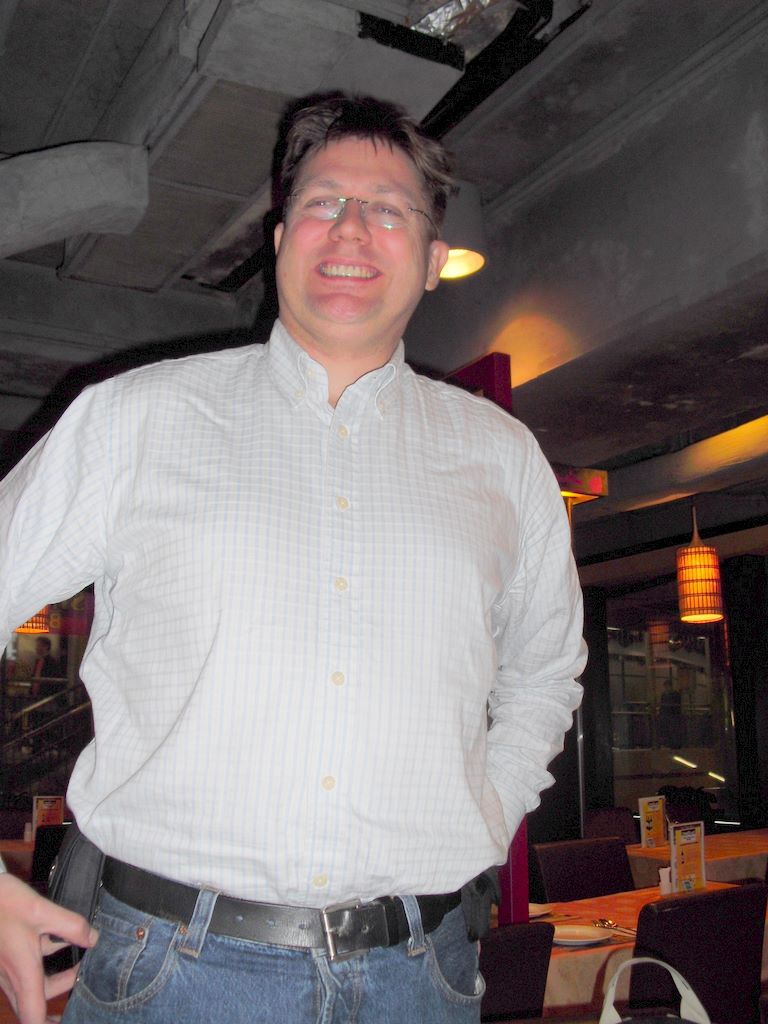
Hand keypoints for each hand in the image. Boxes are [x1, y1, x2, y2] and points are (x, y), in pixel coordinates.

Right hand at [0, 874, 97, 1023]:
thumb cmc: (2, 903)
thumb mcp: (42, 911)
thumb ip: (71, 926)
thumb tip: (94, 939)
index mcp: (22, 973)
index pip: (33, 1016)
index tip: (66, 1023)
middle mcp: (12, 976)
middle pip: (35, 1004)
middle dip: (55, 1007)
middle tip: (80, 998)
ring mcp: (5, 967)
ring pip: (31, 986)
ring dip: (55, 983)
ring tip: (80, 971)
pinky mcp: (5, 955)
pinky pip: (26, 969)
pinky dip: (45, 964)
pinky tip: (63, 942)